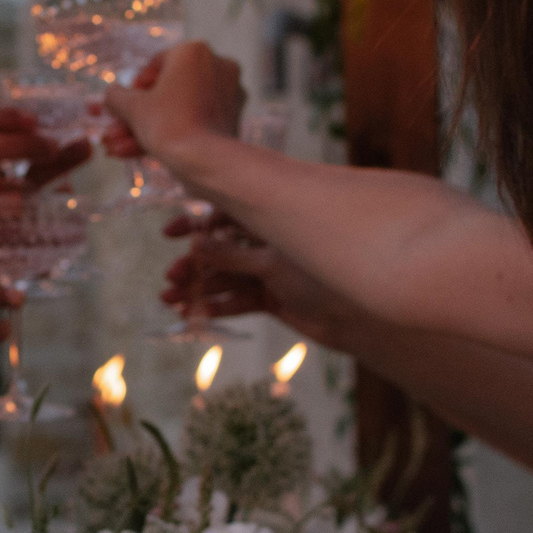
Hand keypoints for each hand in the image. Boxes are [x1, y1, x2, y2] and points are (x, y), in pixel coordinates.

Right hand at [102, 42, 243, 161]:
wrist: (206, 161)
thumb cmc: (167, 124)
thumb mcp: (132, 107)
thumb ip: (116, 95)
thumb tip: (112, 94)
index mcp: (193, 51)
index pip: (155, 64)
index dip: (133, 89)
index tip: (121, 108)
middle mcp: (217, 64)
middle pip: (167, 90)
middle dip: (138, 115)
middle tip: (116, 132)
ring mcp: (229, 92)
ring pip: (179, 109)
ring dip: (148, 129)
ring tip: (120, 149)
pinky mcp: (233, 117)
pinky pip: (195, 121)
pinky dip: (171, 134)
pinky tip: (140, 154)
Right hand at [161, 213, 358, 348]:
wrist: (362, 318)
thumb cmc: (326, 276)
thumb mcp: (273, 263)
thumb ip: (234, 255)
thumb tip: (196, 245)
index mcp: (274, 220)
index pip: (226, 213)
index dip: (197, 223)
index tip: (170, 234)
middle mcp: (270, 243)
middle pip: (222, 249)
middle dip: (195, 263)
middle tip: (171, 278)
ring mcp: (270, 272)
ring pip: (227, 277)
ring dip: (199, 287)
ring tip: (172, 299)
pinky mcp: (272, 299)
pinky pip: (238, 301)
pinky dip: (217, 307)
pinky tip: (193, 315)